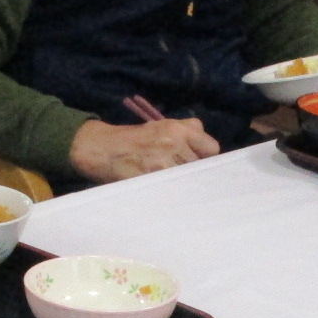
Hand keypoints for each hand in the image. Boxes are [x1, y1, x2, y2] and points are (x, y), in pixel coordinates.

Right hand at [69, 117, 218, 182]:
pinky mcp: (153, 181)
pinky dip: (172, 192)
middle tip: (181, 173)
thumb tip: (209, 147)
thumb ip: (190, 130)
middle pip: (201, 167)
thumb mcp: (163, 125)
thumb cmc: (136, 138)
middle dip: (193, 171)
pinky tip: (165, 190)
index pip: (212, 148)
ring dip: (183, 183)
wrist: (105, 149)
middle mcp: (173, 145)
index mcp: (177, 129)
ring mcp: (163, 165)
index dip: (207, 157)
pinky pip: (174, 191)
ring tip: (171, 182)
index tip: (200, 162)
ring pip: (189, 180)